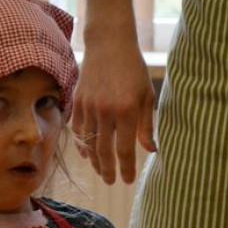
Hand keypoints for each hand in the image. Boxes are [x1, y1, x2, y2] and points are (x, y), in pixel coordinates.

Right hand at [72, 34, 156, 184]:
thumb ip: (147, 125)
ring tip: (100, 171)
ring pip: (89, 143)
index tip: (128, 180)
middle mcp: (105, 111)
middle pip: (104, 151)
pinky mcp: (77, 102)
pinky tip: (87, 154)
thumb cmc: (133, 69)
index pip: (125, 149)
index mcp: (127, 110)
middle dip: (108, 170)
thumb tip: (150, 150)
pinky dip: (82, 145)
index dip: (126, 168)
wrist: (109, 44)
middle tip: (111, 182)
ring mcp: (89, 107)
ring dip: (94, 161)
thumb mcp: (147, 95)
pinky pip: (78, 131)